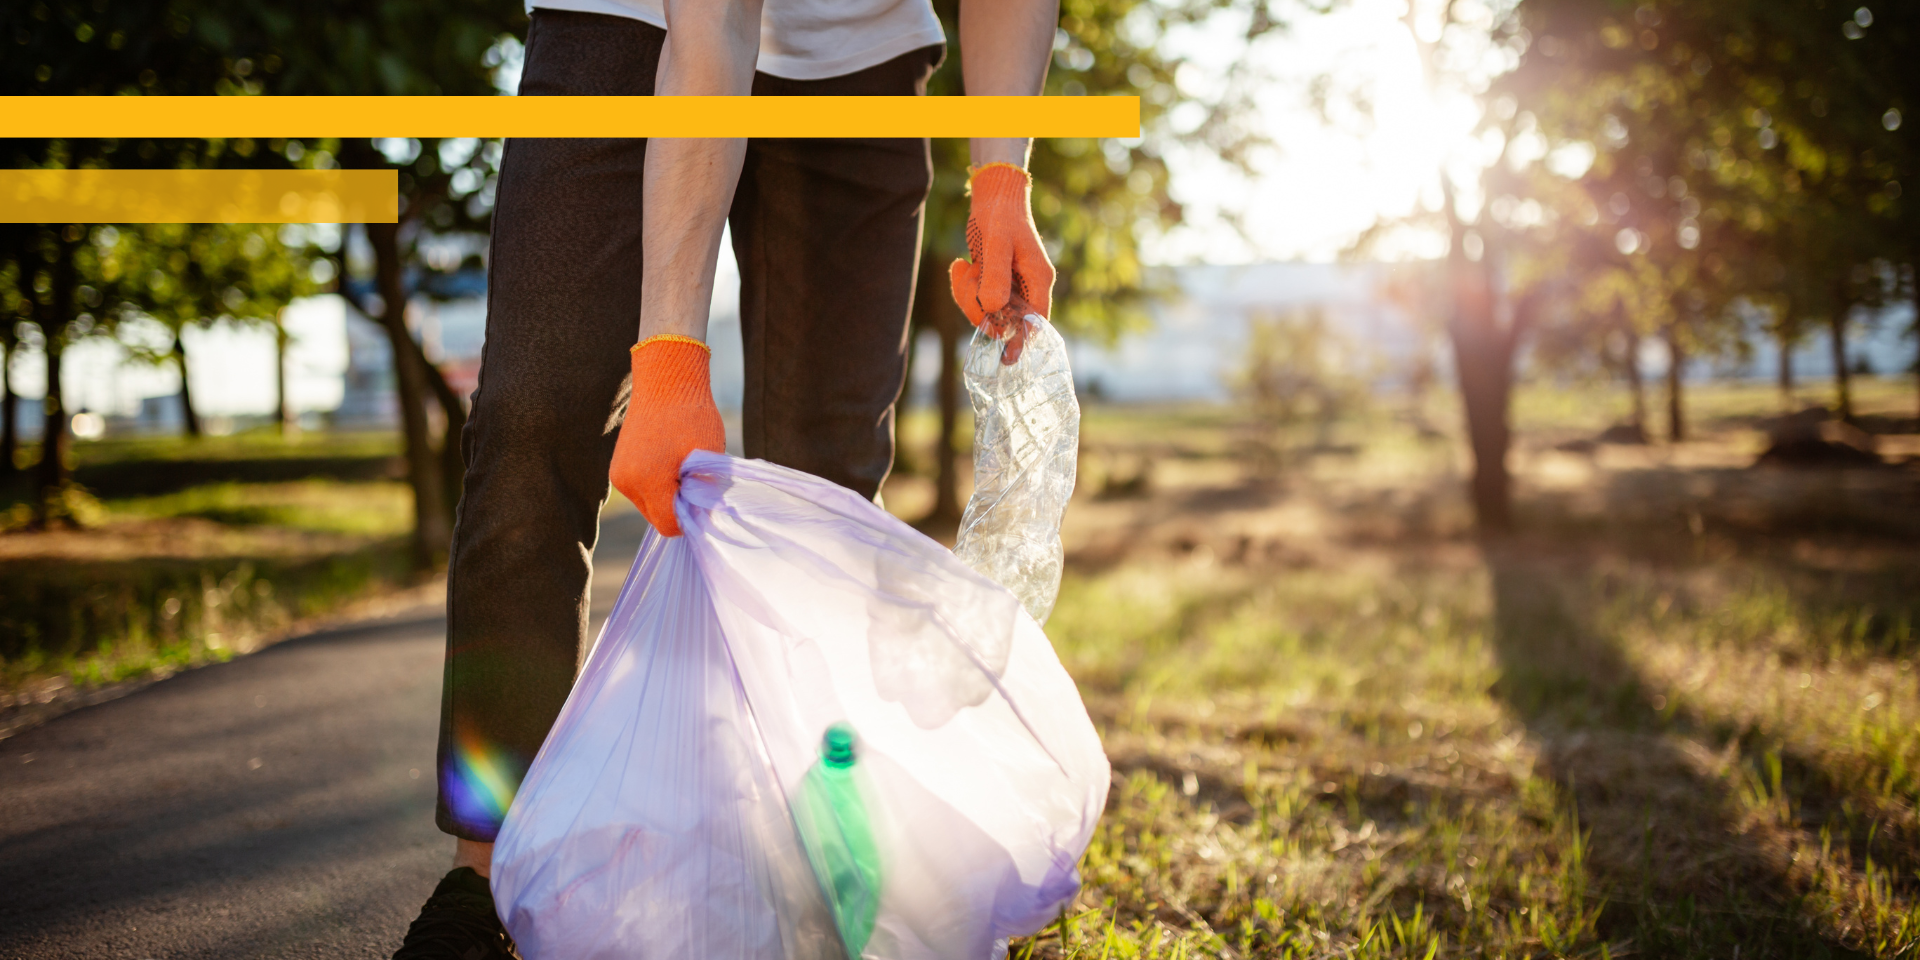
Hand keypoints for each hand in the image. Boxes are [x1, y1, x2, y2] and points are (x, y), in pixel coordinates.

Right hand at [609, 336, 725, 536]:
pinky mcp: (617, 468)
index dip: (690, 518)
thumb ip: (706, 490)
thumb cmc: (693, 415)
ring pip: (648, 505)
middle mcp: (628, 483)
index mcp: (649, 481)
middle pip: (657, 517)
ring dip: (666, 496)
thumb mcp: (709, 456)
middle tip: (693, 479)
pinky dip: (655, 486)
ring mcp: (618, 475)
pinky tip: (667, 463)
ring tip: (679, 467)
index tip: (702, 498)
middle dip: (677, 507)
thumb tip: (704, 514)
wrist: (665, 381)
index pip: (669, 525)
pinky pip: (640, 491)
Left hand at [949, 163, 1053, 335]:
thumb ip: (996, 276)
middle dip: (979, 306)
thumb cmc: (1000, 215)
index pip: (1035, 321)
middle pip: (1005, 319)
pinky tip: (960, 264)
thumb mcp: (996, 244)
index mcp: (1038, 280)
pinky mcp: (995, 283)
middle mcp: (1027, 287)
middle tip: (969, 276)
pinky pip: (977, 299)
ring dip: (967, 294)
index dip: (1021, 340)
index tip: (1007, 358)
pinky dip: (963, 286)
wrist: (993, 195)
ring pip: (986, 311)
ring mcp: (1011, 286)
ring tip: (964, 265)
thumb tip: (993, 308)